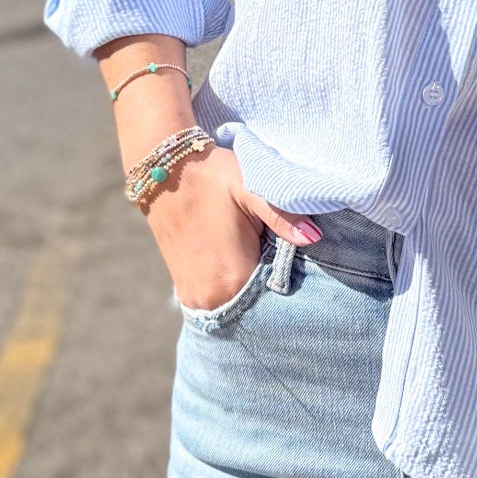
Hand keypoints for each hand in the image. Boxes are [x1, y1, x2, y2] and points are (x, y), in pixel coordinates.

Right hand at [141, 143, 320, 310]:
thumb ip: (282, 216)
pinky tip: (243, 265)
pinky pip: (219, 300)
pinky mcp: (184, 292)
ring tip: (263, 260)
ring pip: (238, 305)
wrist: (163, 172)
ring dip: (253, 290)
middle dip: (274, 288)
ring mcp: (194, 298)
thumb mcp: (249, 189)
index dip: (292, 284)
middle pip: (258, 305)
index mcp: (231, 278)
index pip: (276, 299)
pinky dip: (234, 289)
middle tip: (286, 262)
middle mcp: (211, 298)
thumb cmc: (211, 177)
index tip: (301, 269)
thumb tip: (313, 237)